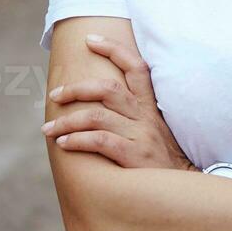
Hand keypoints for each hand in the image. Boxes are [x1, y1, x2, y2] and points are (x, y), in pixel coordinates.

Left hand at [42, 34, 197, 171]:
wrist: (184, 191)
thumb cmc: (164, 164)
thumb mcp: (157, 133)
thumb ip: (137, 118)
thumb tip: (102, 107)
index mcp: (151, 107)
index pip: (136, 67)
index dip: (114, 48)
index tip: (90, 39)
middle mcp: (146, 117)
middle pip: (108, 88)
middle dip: (77, 88)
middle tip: (55, 94)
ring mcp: (141, 135)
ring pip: (97, 116)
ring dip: (67, 120)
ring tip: (48, 128)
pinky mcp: (134, 156)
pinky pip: (99, 141)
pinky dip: (77, 140)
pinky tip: (64, 144)